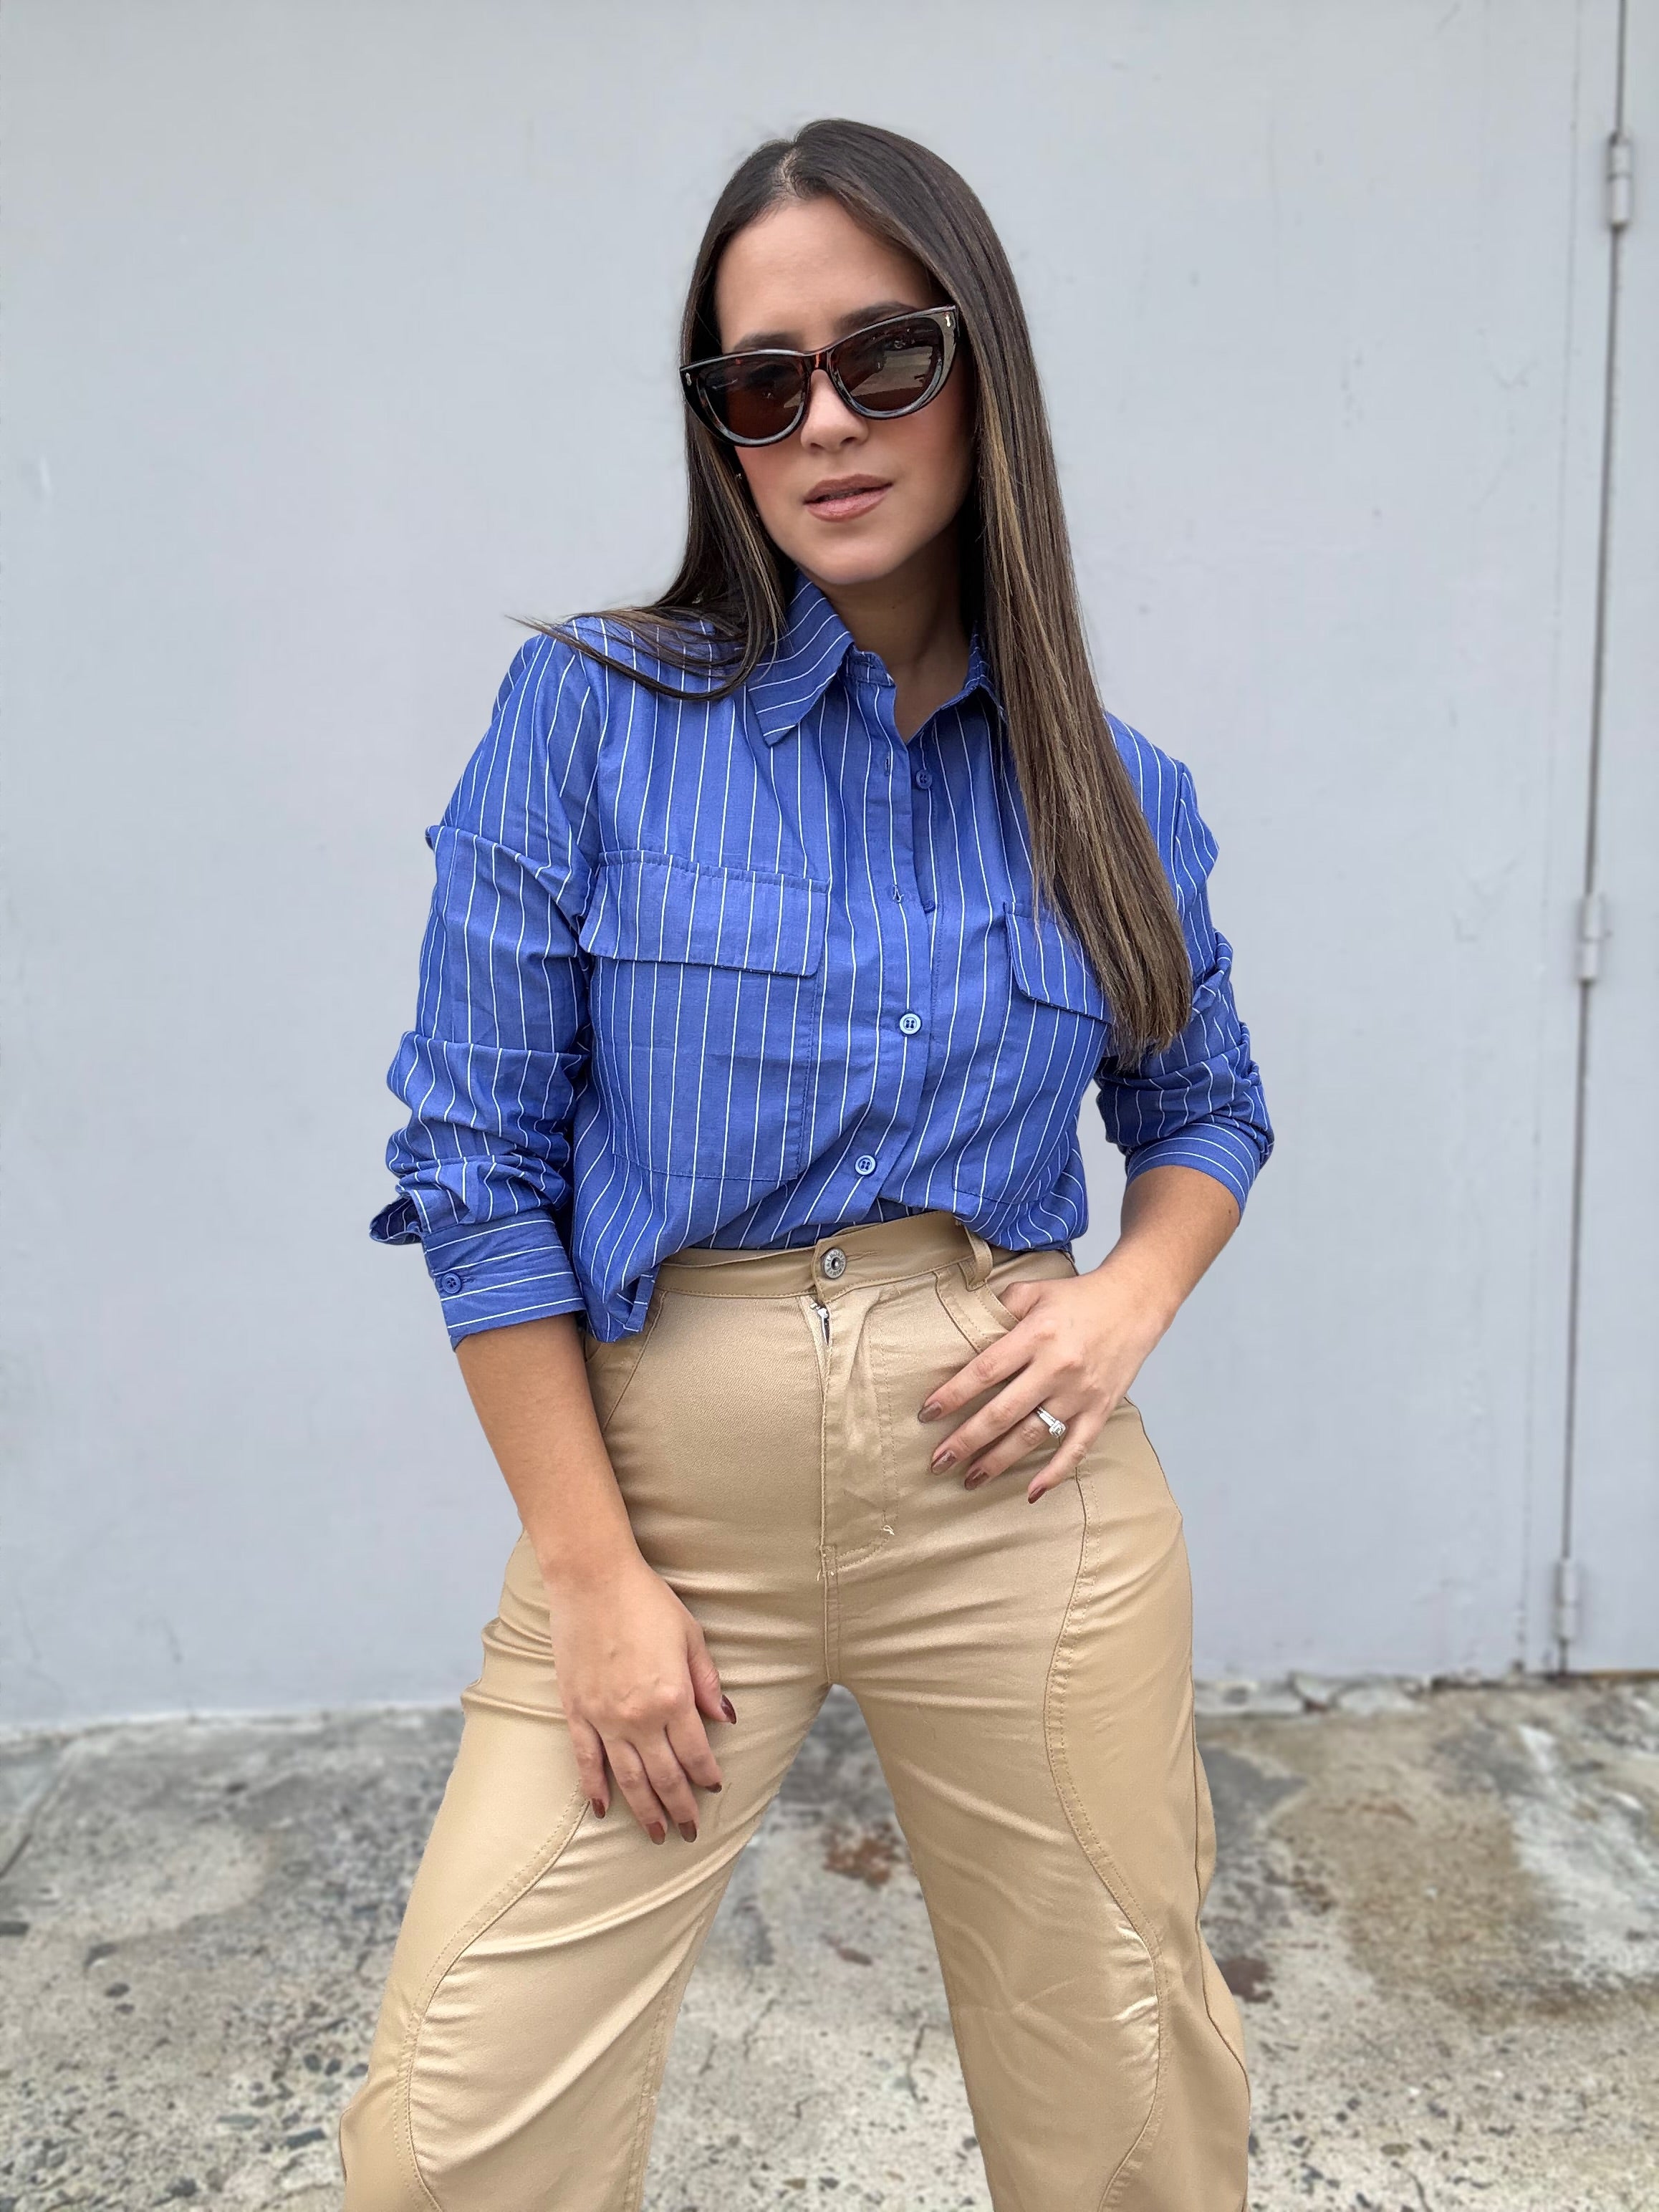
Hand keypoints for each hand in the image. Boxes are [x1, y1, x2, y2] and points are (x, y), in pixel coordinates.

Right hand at [539, 1548, 734, 1841]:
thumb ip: (707, 1683)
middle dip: (680, 1807)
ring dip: (645, 1810)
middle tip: (689, 1831)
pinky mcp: (576, 1711)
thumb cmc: (646, 1601)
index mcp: (673, 1697)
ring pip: (628, 1778)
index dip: (706, 1775)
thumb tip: (726, 1720)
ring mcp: (604, 1717)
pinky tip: (603, 1809)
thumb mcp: (691, 1637)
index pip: (696, 1753)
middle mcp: (639, 1716)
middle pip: (665, 1776)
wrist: (593, 1580)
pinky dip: (594, 1789)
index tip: (713, 1789)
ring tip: (657, 1833)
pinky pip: (585, 1761)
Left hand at [918, 1257, 1174, 1502]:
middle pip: (1003, 1412)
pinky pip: (1076, 1449)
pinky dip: (1055, 1474)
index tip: (928, 1413)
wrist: (1135, 1303)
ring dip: (998, 1461)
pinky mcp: (1100, 1410)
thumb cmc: (1078, 1298)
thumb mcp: (1034, 1290)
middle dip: (966, 1440)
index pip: (985, 1370)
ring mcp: (1080, 1394)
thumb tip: (963, 1329)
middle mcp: (1056, 1368)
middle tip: (938, 1461)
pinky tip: (1031, 1493)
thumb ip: (998, 1308)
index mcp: (1036, 1335)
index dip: (954, 1394)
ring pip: (1032, 1436)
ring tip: (969, 1478)